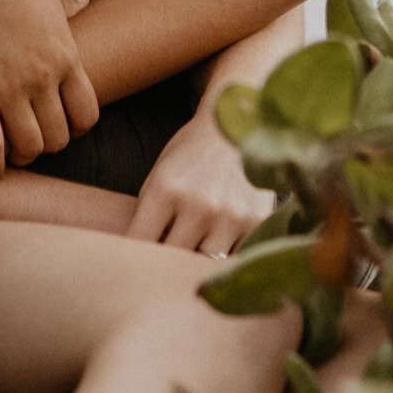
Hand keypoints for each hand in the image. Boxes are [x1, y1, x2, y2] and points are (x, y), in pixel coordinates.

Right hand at [0, 0, 98, 178]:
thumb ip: (67, 5)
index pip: (87, 114)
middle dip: (49, 144)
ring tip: (12, 153)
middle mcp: (42, 79)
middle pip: (59, 137)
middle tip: (33, 141)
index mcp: (66, 57)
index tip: (63, 126)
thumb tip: (83, 0)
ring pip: (29, 146)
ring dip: (22, 155)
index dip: (77, 128)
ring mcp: (9, 89)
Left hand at [125, 108, 273, 256]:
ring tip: (196, 253)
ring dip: (197, 263)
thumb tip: (138, 260)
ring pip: (204, 265)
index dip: (135, 257)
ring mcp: (231, 215)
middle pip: (171, 260)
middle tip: (163, 265)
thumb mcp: (159, 177)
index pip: (139, 242)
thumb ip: (148, 216)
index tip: (135, 264)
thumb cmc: (191, 156)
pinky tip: (224, 243)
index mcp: (165, 190)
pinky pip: (235, 258)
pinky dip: (227, 257)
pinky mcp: (258, 221)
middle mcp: (198, 204)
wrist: (240, 127)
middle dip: (165, 264)